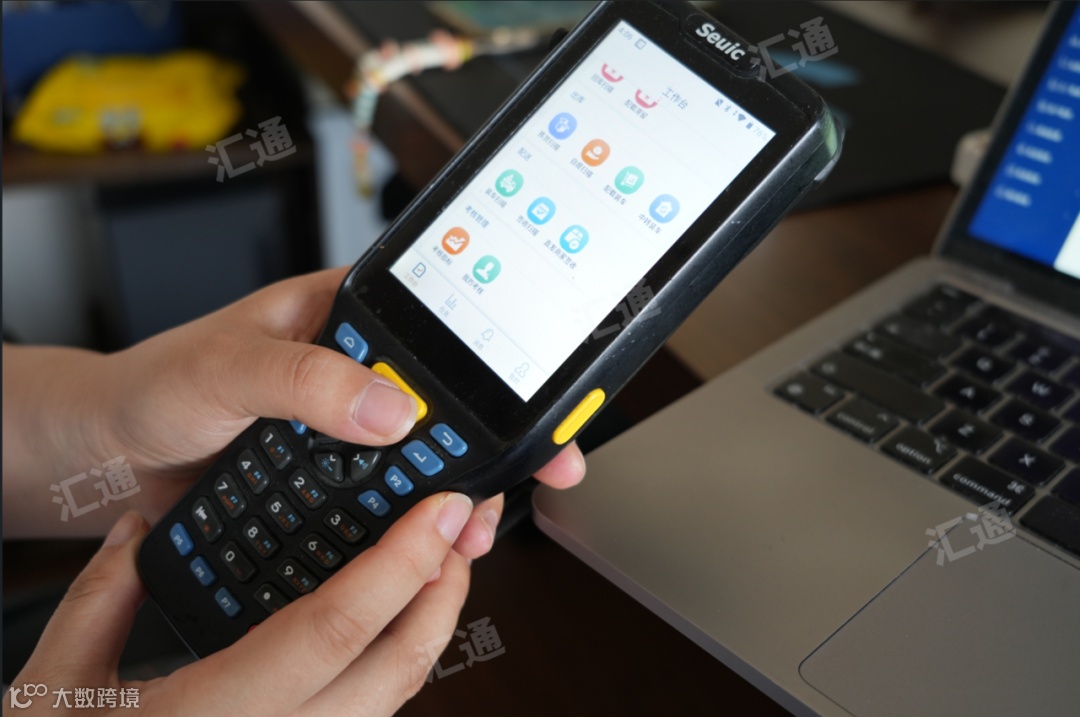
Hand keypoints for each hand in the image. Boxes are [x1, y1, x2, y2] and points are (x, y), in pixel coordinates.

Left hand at [3, 266, 585, 548]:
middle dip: (495, 438)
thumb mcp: (228, 368)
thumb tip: (388, 407)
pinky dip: (412, 521)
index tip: (541, 397)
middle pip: (450, 398)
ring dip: (459, 488)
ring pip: (425, 452)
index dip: (498, 360)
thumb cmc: (158, 382)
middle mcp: (355, 368)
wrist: (112, 450)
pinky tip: (427, 542)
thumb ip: (304, 380)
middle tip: (535, 472)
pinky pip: (385, 495)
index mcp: (344, 317)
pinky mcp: (330, 474)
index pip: (441, 327)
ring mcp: (346, 425)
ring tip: (477, 523)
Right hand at [11, 501, 480, 716]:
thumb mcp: (54, 686)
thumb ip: (103, 595)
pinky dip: (389, 667)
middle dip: (444, 593)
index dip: (400, 566)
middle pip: (396, 672)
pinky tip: (384, 627)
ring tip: (432, 568)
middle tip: (458, 529)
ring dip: (424, 629)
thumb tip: (140, 526)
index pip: (332, 631)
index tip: (439, 511)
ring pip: (391, 702)